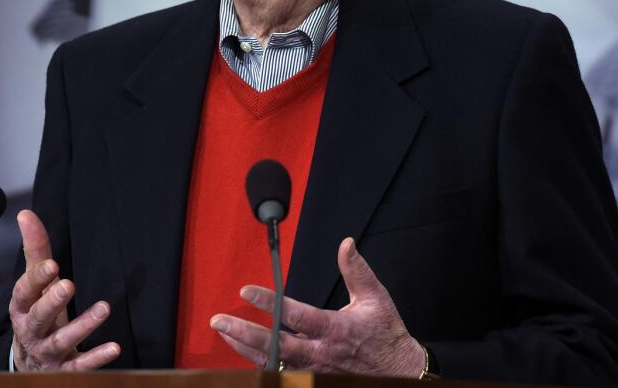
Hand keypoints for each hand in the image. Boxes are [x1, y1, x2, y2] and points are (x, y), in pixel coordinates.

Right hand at [9, 209, 119, 370]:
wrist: (30, 365)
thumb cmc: (35, 313)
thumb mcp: (35, 285)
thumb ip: (35, 251)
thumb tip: (25, 213)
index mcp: (22, 308)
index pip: (24, 293)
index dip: (36, 280)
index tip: (53, 265)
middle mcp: (31, 332)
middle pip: (37, 317)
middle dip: (51, 302)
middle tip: (68, 285)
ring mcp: (48, 353)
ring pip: (61, 341)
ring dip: (82, 326)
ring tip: (104, 308)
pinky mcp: (65, 370)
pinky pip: (80, 366)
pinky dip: (96, 358)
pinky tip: (114, 347)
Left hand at [212, 237, 423, 376]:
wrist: (398, 371)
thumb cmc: (386, 333)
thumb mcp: (374, 297)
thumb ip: (356, 270)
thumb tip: (346, 243)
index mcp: (334, 329)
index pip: (294, 315)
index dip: (268, 302)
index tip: (245, 291)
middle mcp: (319, 353)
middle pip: (274, 345)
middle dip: (244, 332)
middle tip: (219, 320)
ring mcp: (313, 371)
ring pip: (271, 364)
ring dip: (244, 348)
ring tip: (224, 332)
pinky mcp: (311, 381)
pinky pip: (279, 376)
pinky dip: (260, 365)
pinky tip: (244, 353)